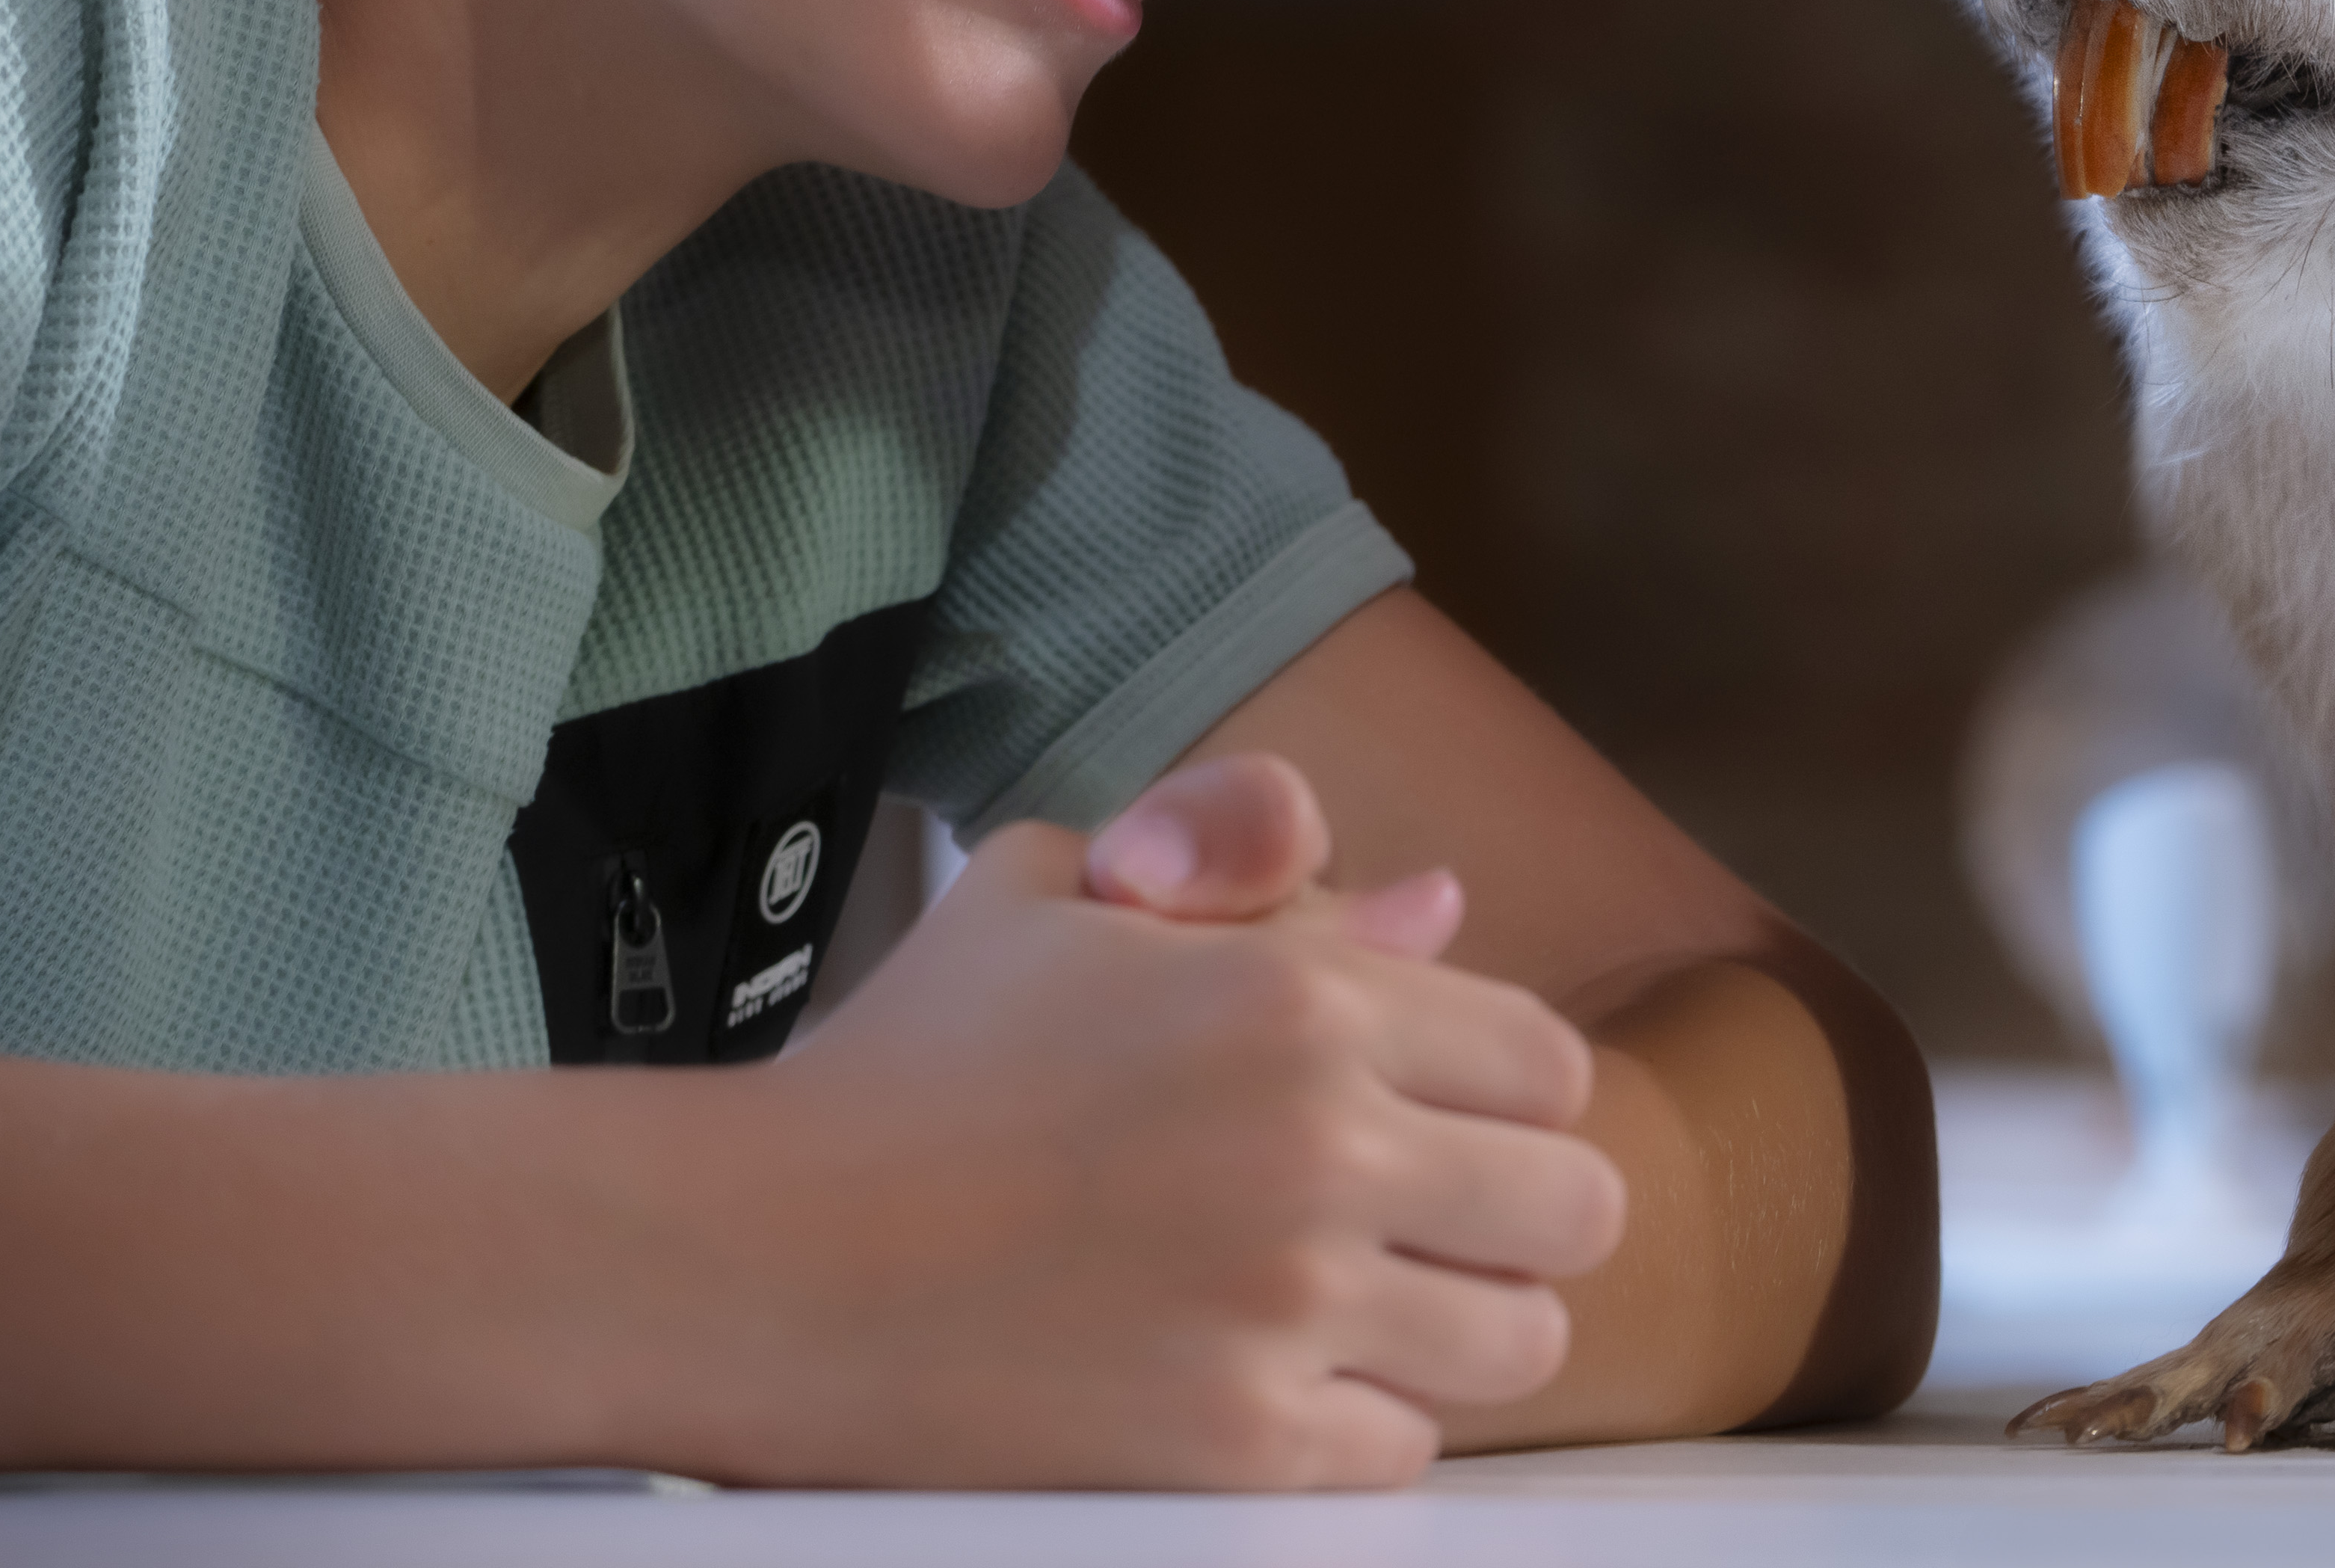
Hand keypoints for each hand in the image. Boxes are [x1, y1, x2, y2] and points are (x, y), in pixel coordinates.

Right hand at [659, 766, 1616, 1487]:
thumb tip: (1440, 908)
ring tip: (1367, 1317)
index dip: (1503, 1094)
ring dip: (1459, 1331)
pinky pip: (1404, 1451)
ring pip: (1521, 1343)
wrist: (757, 1251)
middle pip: (1577, 1206)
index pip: (1548, 1063)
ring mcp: (1287, 1305)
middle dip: (1515, 1216)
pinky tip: (1278, 1389)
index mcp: (1301, 998)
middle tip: (1431, 1229)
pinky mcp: (1235, 1445)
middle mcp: (1324, 1146)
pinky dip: (1362, 1429)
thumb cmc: (912, 1061)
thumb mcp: (1073, 902)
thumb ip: (1267, 884)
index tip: (1441, 1117)